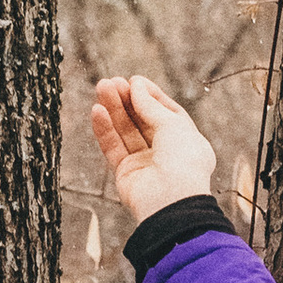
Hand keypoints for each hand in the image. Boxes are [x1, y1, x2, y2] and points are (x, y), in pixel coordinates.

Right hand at [92, 75, 216, 224]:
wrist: (171, 201)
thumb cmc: (183, 162)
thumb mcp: (172, 124)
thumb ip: (150, 105)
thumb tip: (136, 86)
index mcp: (186, 140)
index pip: (166, 112)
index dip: (150, 95)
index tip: (134, 80)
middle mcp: (166, 152)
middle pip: (142, 120)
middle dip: (127, 100)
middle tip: (111, 81)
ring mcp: (145, 163)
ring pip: (126, 131)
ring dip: (113, 110)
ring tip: (100, 88)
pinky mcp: (126, 174)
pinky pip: (113, 147)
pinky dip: (104, 130)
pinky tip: (96, 111)